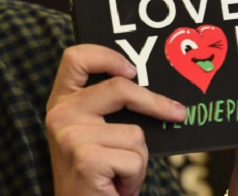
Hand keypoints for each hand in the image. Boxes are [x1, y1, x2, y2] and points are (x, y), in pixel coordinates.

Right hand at [46, 44, 185, 195]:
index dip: (106, 55)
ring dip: (138, 160)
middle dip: (155, 103)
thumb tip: (154, 91)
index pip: (75, 57)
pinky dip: (134, 177)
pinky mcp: (86, 158)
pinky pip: (134, 158)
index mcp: (61, 102)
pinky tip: (116, 187)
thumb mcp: (95, 134)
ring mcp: (70, 136)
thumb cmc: (97, 176)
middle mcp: (60, 114)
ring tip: (119, 175)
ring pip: (135, 133)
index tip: (132, 69)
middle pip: (119, 87)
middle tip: (178, 113)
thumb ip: (109, 108)